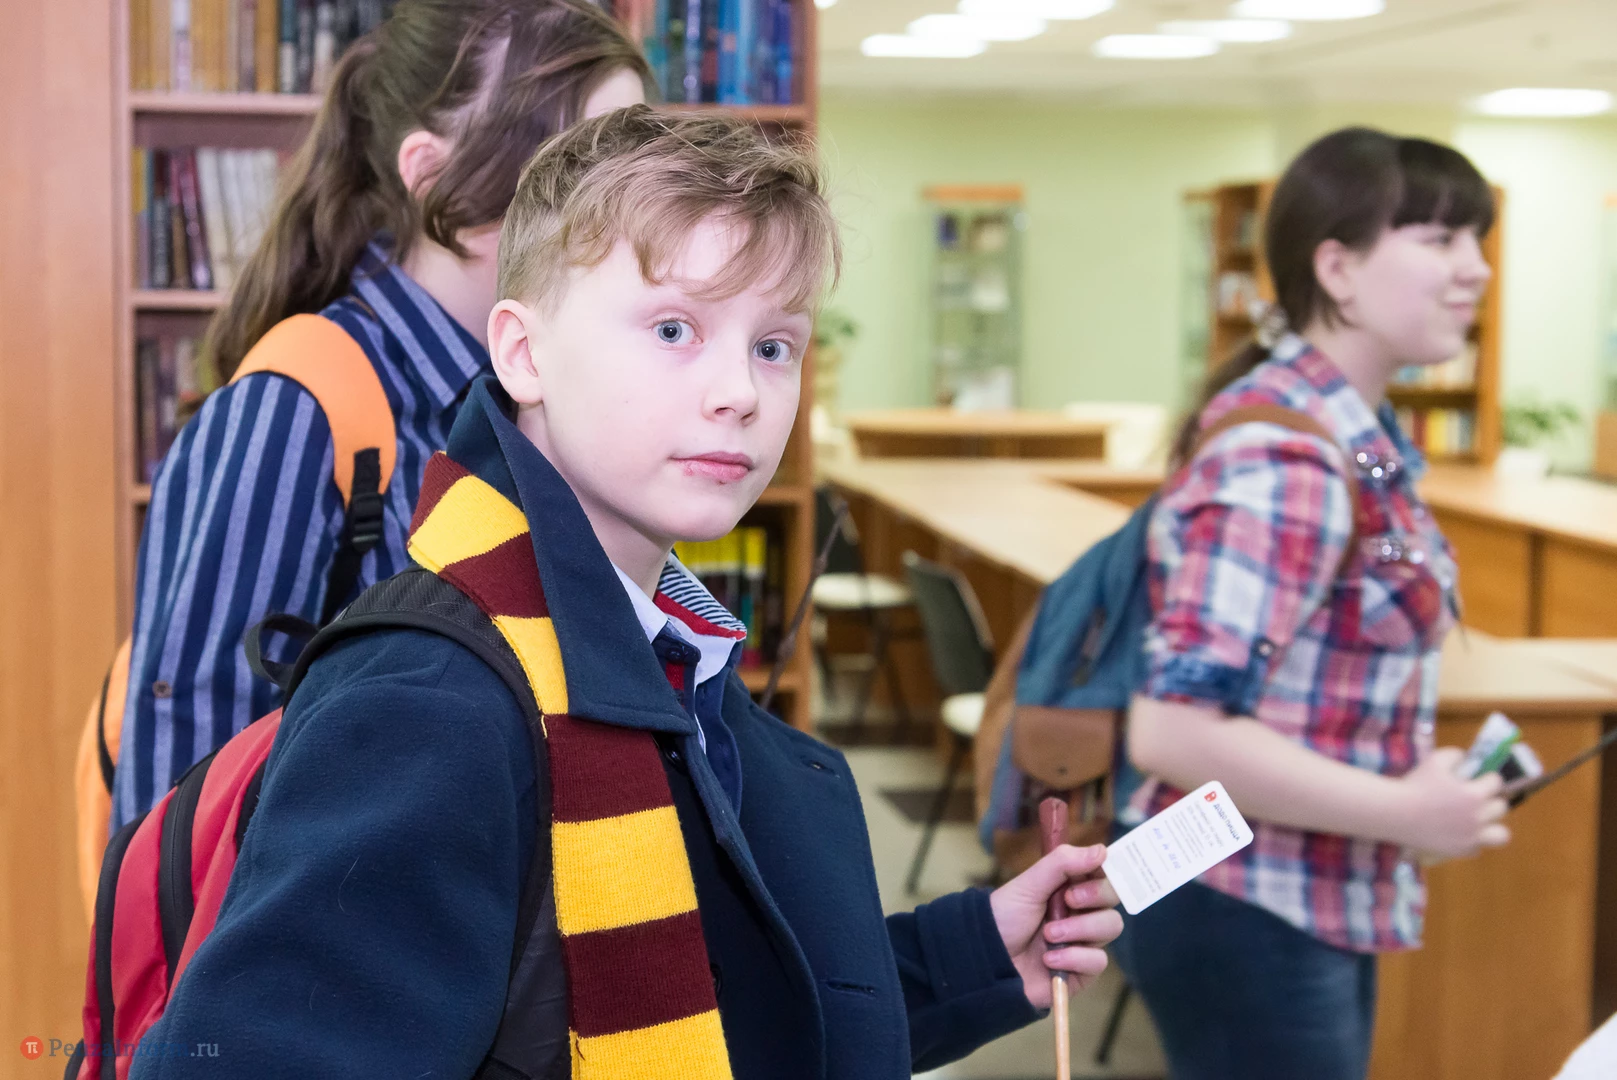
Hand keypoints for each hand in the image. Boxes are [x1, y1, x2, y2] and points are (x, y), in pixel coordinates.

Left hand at [988, 843, 1122, 1009]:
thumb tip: (1102, 850)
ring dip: (1080, 928)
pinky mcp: (1082, 971)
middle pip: (1114, 897)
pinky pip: (1098, 961)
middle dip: (1094, 896)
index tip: (1089, 871)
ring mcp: (1084, 941)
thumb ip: (1063, 863)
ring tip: (1048, 934)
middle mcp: (1082, 912)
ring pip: (1111, 926)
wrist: (986, 958)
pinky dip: (1074, 957)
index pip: (1103, 872)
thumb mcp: (1029, 884)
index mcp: (1071, 886)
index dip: (1103, 871)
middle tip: (1068, 900)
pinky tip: (1049, 960)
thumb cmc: (1005, 917)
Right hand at [1397, 747, 1509, 860]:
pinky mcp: (1459, 850)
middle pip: (1501, 807)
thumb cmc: (1415, 784)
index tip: (1478, 778)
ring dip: (1492, 826)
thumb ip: (1457, 755)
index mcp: (1475, 794)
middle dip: (1490, 799)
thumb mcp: (1435, 760)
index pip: (1497, 783)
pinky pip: (1477, 848)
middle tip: (1474, 798)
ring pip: (1501, 834)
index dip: (1487, 778)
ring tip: (1478, 821)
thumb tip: (1467, 759)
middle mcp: (1478, 817)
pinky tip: (1458, 833)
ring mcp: (1471, 837)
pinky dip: (1471, 841)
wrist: (1394, 812)